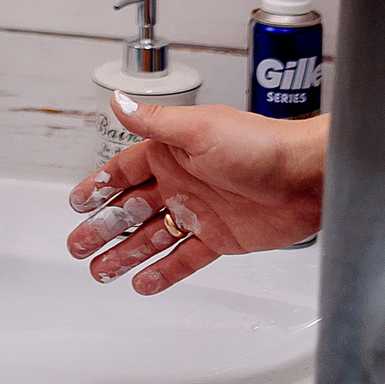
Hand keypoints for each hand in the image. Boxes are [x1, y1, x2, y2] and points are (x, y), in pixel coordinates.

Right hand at [64, 96, 324, 293]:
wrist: (308, 177)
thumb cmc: (261, 144)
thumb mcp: (199, 129)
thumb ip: (155, 122)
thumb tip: (119, 101)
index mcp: (172, 152)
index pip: (124, 170)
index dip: (99, 185)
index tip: (76, 201)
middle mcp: (182, 181)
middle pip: (132, 208)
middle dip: (103, 227)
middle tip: (78, 245)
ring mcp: (200, 211)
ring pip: (153, 237)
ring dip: (126, 253)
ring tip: (101, 271)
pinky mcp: (221, 238)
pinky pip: (185, 258)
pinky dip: (163, 271)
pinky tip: (143, 282)